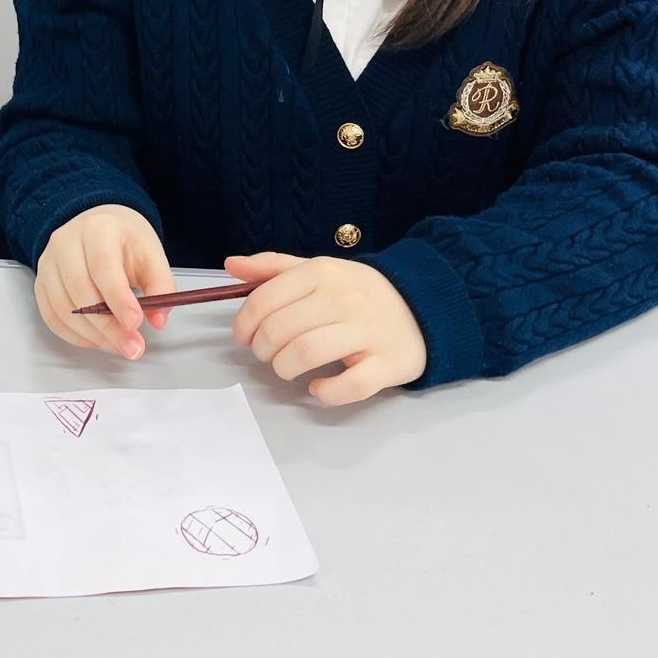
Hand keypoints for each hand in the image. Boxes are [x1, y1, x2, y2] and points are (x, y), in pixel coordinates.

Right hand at [32, 205, 176, 359]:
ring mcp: (48, 263)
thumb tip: (159, 319)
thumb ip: (160, 286)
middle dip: (108, 326)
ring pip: (64, 308)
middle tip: (132, 346)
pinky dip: (75, 335)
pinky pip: (52, 317)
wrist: (99, 229)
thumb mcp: (151, 256)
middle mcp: (66, 243)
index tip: (135, 324)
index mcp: (98, 229)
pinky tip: (97, 339)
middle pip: (80, 291)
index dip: (118, 298)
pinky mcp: (41, 283)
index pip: (102, 266)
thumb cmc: (124, 243)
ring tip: (120, 344)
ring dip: (93, 335)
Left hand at [226, 252, 426, 404]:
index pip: (265, 299)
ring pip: (306, 354)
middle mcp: (343, 299)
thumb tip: (232, 265)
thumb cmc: (359, 292)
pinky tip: (318, 387)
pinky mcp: (388, 363)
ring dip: (285, 368)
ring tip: (288, 369)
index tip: (245, 337)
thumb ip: (274, 267)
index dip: (244, 324)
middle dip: (263, 349)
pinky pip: (349, 386)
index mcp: (322, 272)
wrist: (425, 305)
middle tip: (269, 354)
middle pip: (280, 330)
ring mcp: (368, 331)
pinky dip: (325, 392)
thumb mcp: (319, 269)